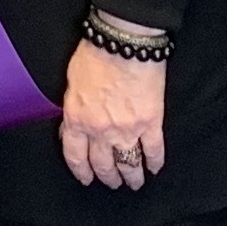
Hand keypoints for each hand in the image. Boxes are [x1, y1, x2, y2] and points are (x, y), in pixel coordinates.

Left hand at [59, 43, 168, 191]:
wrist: (123, 42)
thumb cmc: (95, 55)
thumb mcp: (71, 84)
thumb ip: (73, 108)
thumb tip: (74, 124)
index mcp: (77, 120)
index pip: (76, 156)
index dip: (82, 172)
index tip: (86, 179)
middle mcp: (100, 131)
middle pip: (104, 164)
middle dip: (108, 178)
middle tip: (113, 183)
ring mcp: (127, 129)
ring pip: (129, 163)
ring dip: (132, 176)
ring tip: (134, 182)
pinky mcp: (151, 122)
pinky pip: (154, 150)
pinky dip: (155, 162)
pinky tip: (155, 168)